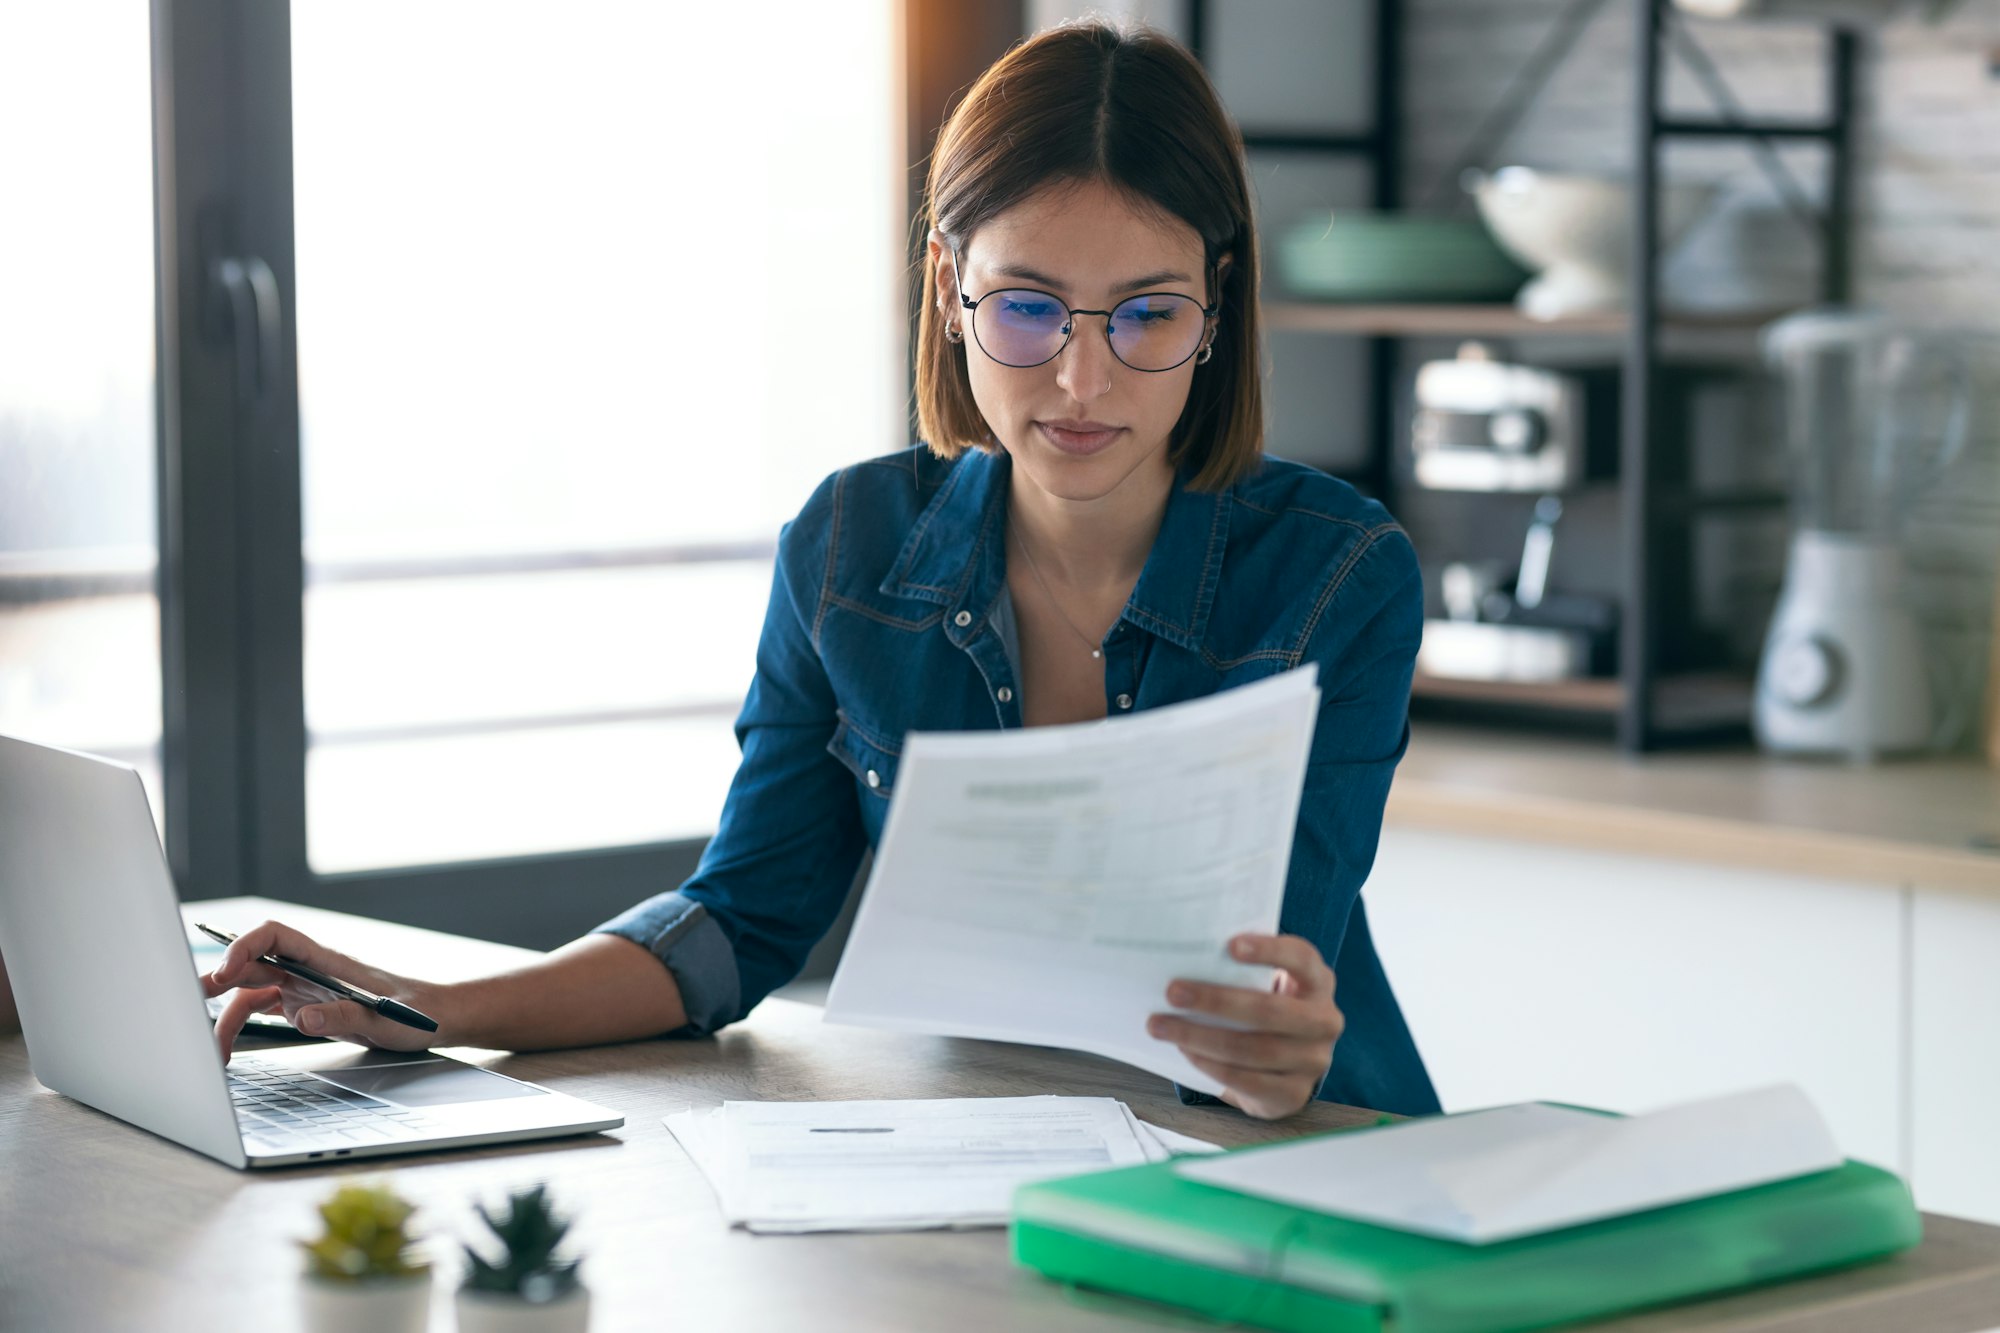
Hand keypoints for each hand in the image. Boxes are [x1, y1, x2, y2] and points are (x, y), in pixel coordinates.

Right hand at [200, 919, 445, 1060]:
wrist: (433, 1020)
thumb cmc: (416, 1013)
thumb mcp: (384, 1020)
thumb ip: (344, 1017)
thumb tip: (304, 1017)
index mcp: (326, 962)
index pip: (277, 936)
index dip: (246, 945)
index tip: (226, 968)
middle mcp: (308, 971)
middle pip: (253, 963)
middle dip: (218, 978)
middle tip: (187, 1002)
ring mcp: (302, 988)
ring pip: (250, 992)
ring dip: (223, 1014)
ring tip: (207, 1047)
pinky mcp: (302, 1007)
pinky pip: (260, 1011)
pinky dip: (239, 1027)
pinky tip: (226, 1050)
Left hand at [1147, 933, 1344, 1120]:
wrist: (1286, 1069)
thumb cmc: (1265, 1012)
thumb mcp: (1267, 986)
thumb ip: (1242, 971)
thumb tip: (1183, 955)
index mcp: (1318, 982)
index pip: (1302, 958)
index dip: (1270, 950)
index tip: (1230, 945)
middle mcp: (1324, 1020)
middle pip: (1270, 1010)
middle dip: (1216, 1001)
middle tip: (1173, 992)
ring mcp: (1314, 1061)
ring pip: (1254, 1050)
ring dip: (1201, 1037)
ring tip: (1163, 1026)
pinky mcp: (1294, 1094)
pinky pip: (1248, 1081)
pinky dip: (1211, 1066)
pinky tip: (1186, 1052)